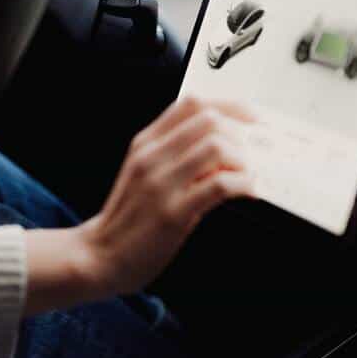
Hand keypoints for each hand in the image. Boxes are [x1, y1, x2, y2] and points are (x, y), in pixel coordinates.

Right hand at [74, 96, 255, 296]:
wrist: (102, 254)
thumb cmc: (129, 216)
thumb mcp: (145, 172)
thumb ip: (176, 154)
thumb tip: (224, 146)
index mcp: (145, 142)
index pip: (191, 104)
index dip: (228, 106)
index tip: (250, 117)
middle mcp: (152, 156)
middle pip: (208, 120)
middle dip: (241, 133)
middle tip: (255, 152)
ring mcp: (161, 183)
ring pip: (216, 148)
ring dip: (243, 160)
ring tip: (248, 174)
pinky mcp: (173, 213)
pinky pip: (219, 186)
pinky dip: (242, 185)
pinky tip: (248, 191)